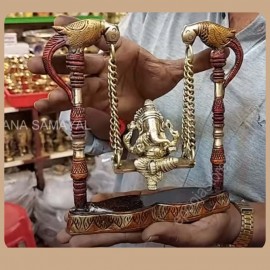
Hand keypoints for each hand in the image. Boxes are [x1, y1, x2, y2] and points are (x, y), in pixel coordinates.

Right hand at [28, 15, 213, 122]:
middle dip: (61, 58)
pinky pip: (71, 101)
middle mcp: (103, 64)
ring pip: (71, 79)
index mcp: (120, 51)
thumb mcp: (172, 71)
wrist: (142, 93)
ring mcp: (95, 83)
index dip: (82, 29)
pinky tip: (40, 108)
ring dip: (52, 79)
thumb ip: (192, 62)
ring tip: (32, 79)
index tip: (62, 22)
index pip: (100, 36)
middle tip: (38, 56)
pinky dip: (56, 103)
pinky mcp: (91, 101)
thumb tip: (220, 50)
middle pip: (80, 58)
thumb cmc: (154, 79)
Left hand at [56, 190, 240, 246]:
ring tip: (72, 220)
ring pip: (116, 213)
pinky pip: (130, 198)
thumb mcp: (197, 237)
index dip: (96, 242)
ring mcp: (147, 209)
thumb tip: (149, 233)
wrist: (220, 214)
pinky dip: (113, 199)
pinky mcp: (153, 198)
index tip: (72, 245)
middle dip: (86, 233)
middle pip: (111, 229)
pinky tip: (97, 199)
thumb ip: (175, 236)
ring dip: (94, 216)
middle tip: (61, 238)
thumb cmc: (212, 229)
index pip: (118, 240)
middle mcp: (144, 223)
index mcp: (152, 235)